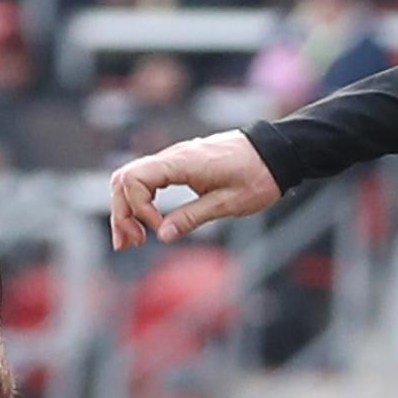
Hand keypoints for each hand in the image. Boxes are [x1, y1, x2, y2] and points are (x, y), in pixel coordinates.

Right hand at [109, 130, 277, 250]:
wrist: (276, 152)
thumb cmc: (258, 176)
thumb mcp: (228, 203)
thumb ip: (193, 217)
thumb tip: (163, 235)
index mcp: (182, 162)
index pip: (134, 180)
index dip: (138, 209)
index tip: (158, 229)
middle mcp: (172, 155)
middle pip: (124, 179)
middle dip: (121, 213)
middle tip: (129, 244)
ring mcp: (174, 158)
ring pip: (132, 178)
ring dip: (127, 208)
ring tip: (132, 240)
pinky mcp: (180, 164)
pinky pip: (148, 179)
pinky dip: (141, 200)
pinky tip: (147, 222)